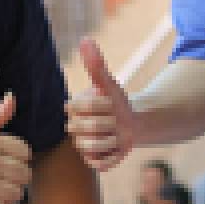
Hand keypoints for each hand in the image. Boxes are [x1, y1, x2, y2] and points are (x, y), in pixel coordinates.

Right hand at [64, 39, 136, 171]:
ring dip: (114, 139)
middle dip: (111, 122)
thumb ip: (96, 64)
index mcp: (73, 109)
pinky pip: (102, 164)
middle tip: (115, 120)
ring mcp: (81, 148)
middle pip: (93, 127)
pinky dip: (115, 156)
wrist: (131, 123)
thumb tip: (85, 39)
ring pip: (96, 146)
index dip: (105, 104)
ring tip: (116, 134)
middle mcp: (73, 129)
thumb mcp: (108, 83)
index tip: (110, 102)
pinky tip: (118, 148)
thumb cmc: (116, 101)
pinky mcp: (93, 163)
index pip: (87, 106)